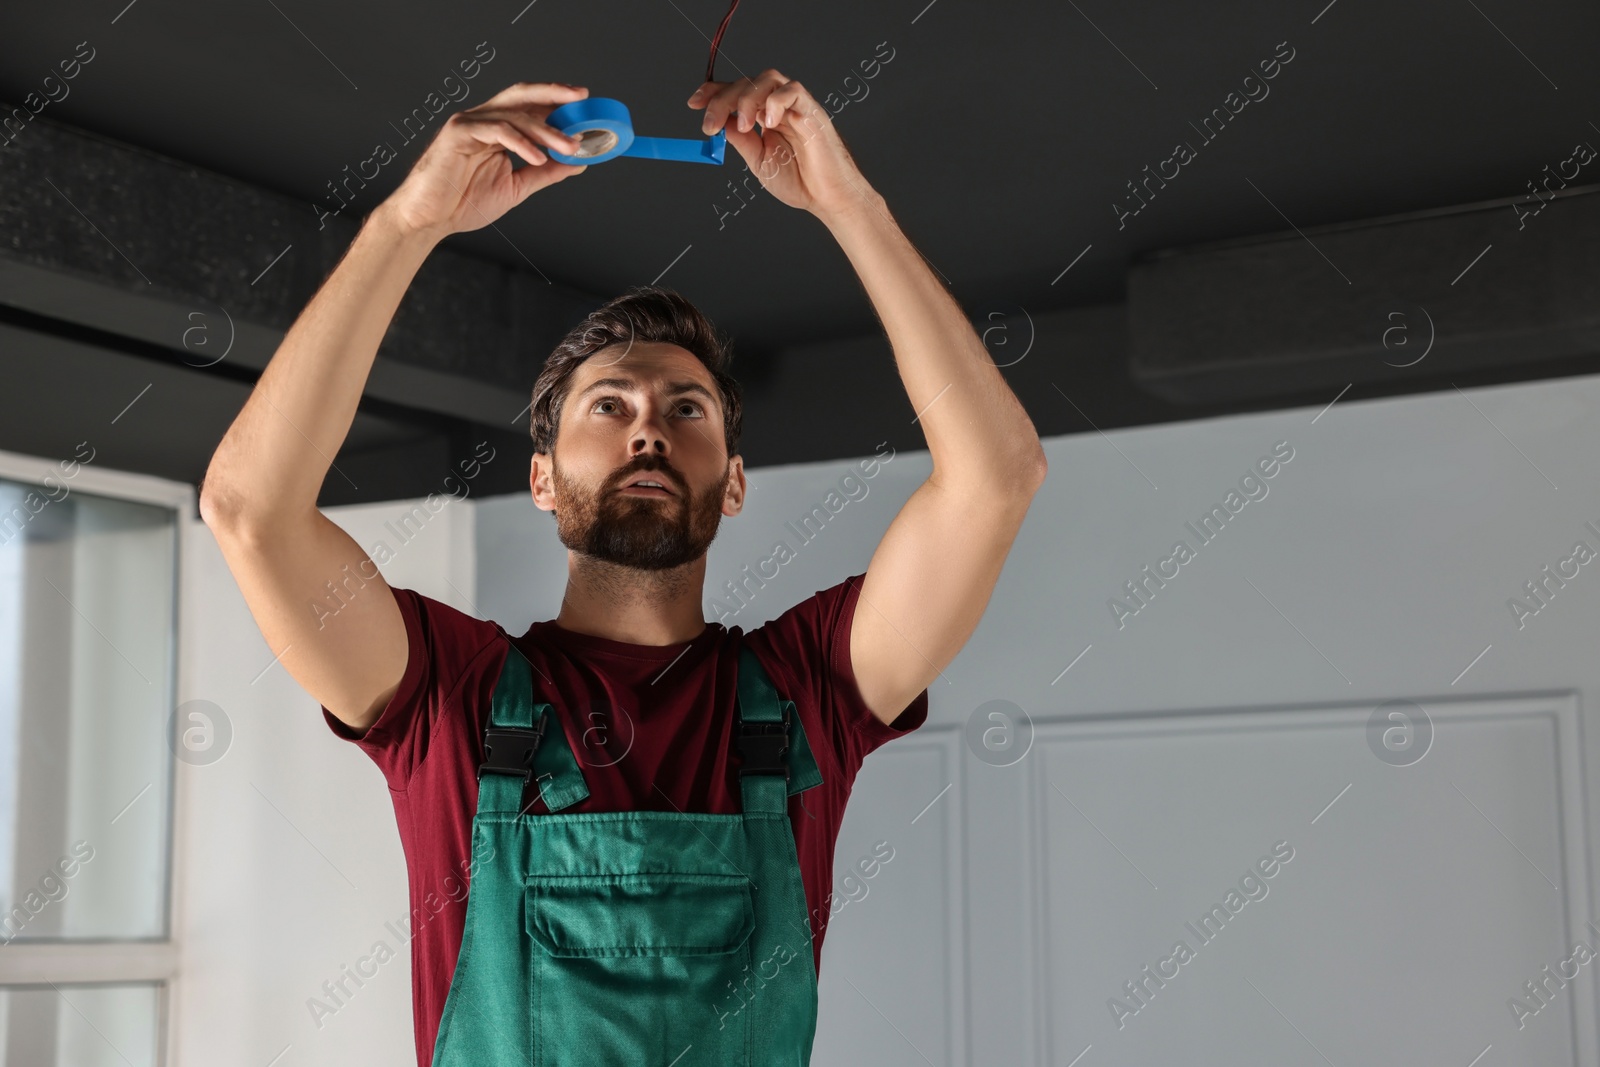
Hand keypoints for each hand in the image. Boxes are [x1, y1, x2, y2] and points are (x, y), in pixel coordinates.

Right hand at [384, 82, 591, 236]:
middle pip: (521, 95)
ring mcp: (469, 124)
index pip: (530, 107)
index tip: (584, 105)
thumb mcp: (516, 187)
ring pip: (514, 115)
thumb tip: (577, 162)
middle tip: (581, 98)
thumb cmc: (463, 203)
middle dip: (554, 94)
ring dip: (546, 130)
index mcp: (496, 129)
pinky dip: (521, 143)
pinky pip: (496, 130)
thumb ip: (545, 173)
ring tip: (569, 147)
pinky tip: (538, 157)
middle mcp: (483, 120)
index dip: (557, 103)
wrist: (429, 219)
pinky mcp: (458, 133)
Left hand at [686, 69, 874, 219]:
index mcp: (764, 117)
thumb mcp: (758, 160)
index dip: (714, 92)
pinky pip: (792, 90)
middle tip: (710, 125)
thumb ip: (740, 140)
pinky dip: (776, 101)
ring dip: (748, 98)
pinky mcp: (812, 111)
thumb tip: (719, 123)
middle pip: (746, 83)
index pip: (736, 92)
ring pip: (768, 78)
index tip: (694, 103)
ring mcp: (795, 107)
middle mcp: (778, 107)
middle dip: (722, 99)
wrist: (826, 198)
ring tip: (744, 126)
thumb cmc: (800, 182)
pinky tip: (769, 123)